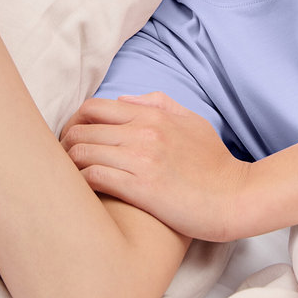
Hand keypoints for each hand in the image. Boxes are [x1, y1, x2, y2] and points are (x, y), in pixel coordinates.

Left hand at [61, 92, 249, 241]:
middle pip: (81, 129)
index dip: (75, 122)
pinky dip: (80, 182)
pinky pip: (93, 177)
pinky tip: (83, 192)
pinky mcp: (140, 187)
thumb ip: (159, 104)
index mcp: (153, 115)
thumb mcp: (192, 121)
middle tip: (62, 161)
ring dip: (69, 165)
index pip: (94, 108)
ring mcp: (141, 159)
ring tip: (67, 179)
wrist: (235, 197)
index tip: (71, 139)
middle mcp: (143, 132)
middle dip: (65, 144)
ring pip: (82, 152)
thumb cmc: (215, 164)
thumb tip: (125, 100)